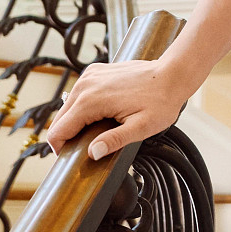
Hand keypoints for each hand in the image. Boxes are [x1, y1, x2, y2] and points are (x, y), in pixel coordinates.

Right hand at [45, 58, 196, 160]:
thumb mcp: (140, 128)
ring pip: (68, 106)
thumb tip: (92, 153)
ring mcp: (90, 76)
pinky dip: (83, 107)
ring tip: (94, 133)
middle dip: (67, 136)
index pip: (58, 130)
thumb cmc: (161, 100)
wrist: (172, 74)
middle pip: (60, 119)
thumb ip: (114, 141)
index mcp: (91, 100)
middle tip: (85, 149)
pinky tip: (99, 115)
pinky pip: (79, 94)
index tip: (70, 159)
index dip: (60, 148)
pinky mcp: (95, 72)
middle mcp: (85, 84)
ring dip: (75, 122)